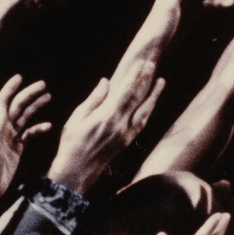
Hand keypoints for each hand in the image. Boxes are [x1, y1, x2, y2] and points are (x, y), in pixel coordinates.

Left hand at [0, 75, 54, 196]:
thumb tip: (3, 102)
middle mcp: (2, 127)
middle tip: (43, 84)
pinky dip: (38, 128)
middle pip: (17, 105)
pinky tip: (48, 126)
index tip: (20, 77)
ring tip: (48, 97)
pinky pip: (30, 133)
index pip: (3, 100)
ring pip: (25, 117)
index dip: (10, 87)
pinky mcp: (17, 147)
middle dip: (29, 94)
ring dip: (36, 106)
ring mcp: (10, 137)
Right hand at [48, 60, 165, 193]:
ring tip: (161, 80)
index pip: (125, 91)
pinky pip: (143, 122)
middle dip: (146, 79)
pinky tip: (152, 102)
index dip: (134, 76)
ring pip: (146, 110)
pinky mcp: (128, 141)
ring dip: (154, 94)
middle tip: (152, 64)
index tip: (140, 63)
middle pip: (138, 98)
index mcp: (106, 117)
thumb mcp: (77, 118)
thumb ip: (94, 99)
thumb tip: (106, 81)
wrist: (78, 171)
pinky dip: (149, 110)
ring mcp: (127, 134)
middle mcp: (120, 125)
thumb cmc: (72, 143)